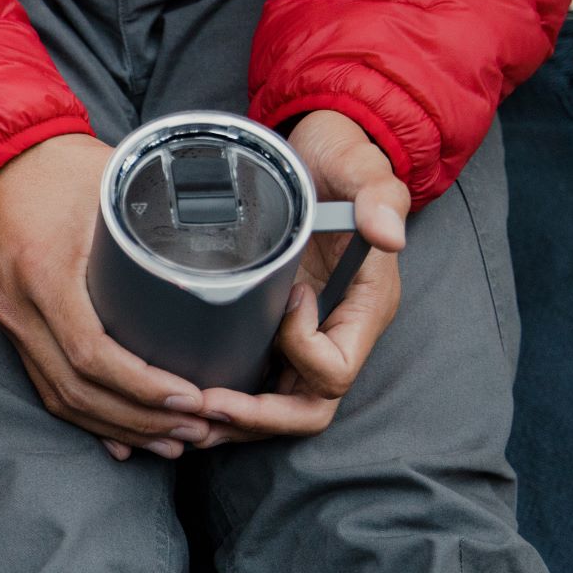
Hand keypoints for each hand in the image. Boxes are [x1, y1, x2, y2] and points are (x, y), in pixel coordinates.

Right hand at [0, 134, 211, 460]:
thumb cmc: (56, 165)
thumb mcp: (109, 184)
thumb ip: (158, 216)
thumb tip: (228, 243)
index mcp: (44, 272)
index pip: (91, 352)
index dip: (142, 386)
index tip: (190, 397)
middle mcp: (20, 308)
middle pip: (78, 390)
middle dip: (140, 420)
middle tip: (196, 430)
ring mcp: (10, 321)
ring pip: (61, 398)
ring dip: (117, 427)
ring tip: (171, 441)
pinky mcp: (12, 326)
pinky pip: (46, 385)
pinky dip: (87, 417)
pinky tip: (123, 437)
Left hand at [195, 110, 409, 444]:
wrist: (312, 148)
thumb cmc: (337, 157)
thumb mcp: (357, 164)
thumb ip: (378, 195)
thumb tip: (388, 237)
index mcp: (364, 307)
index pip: (336, 368)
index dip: (302, 348)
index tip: (284, 299)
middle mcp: (337, 333)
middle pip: (307, 409)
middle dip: (257, 417)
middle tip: (204, 404)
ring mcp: (303, 339)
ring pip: (277, 411)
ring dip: (233, 424)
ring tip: (185, 417)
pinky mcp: (271, 334)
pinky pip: (255, 389)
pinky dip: (223, 406)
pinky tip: (184, 404)